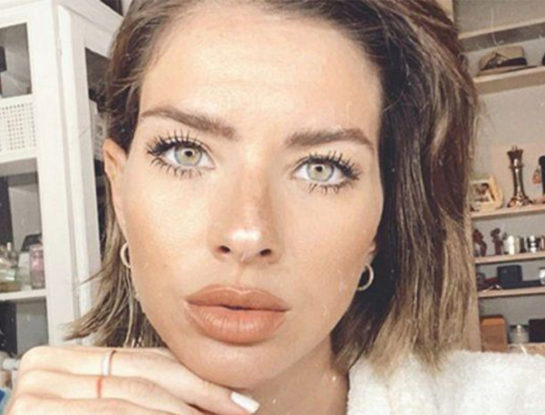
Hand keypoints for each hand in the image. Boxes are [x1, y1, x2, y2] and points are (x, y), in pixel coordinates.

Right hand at [5, 345, 258, 414]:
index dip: (193, 376)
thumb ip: (143, 397)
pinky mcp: (36, 412)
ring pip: (132, 399)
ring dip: (182, 412)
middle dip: (199, 393)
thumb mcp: (111, 406)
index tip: (235, 395)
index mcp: (65, 361)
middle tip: (240, 407)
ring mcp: (36, 390)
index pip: (142, 361)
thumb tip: (205, 402)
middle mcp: (46, 367)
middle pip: (142, 375)